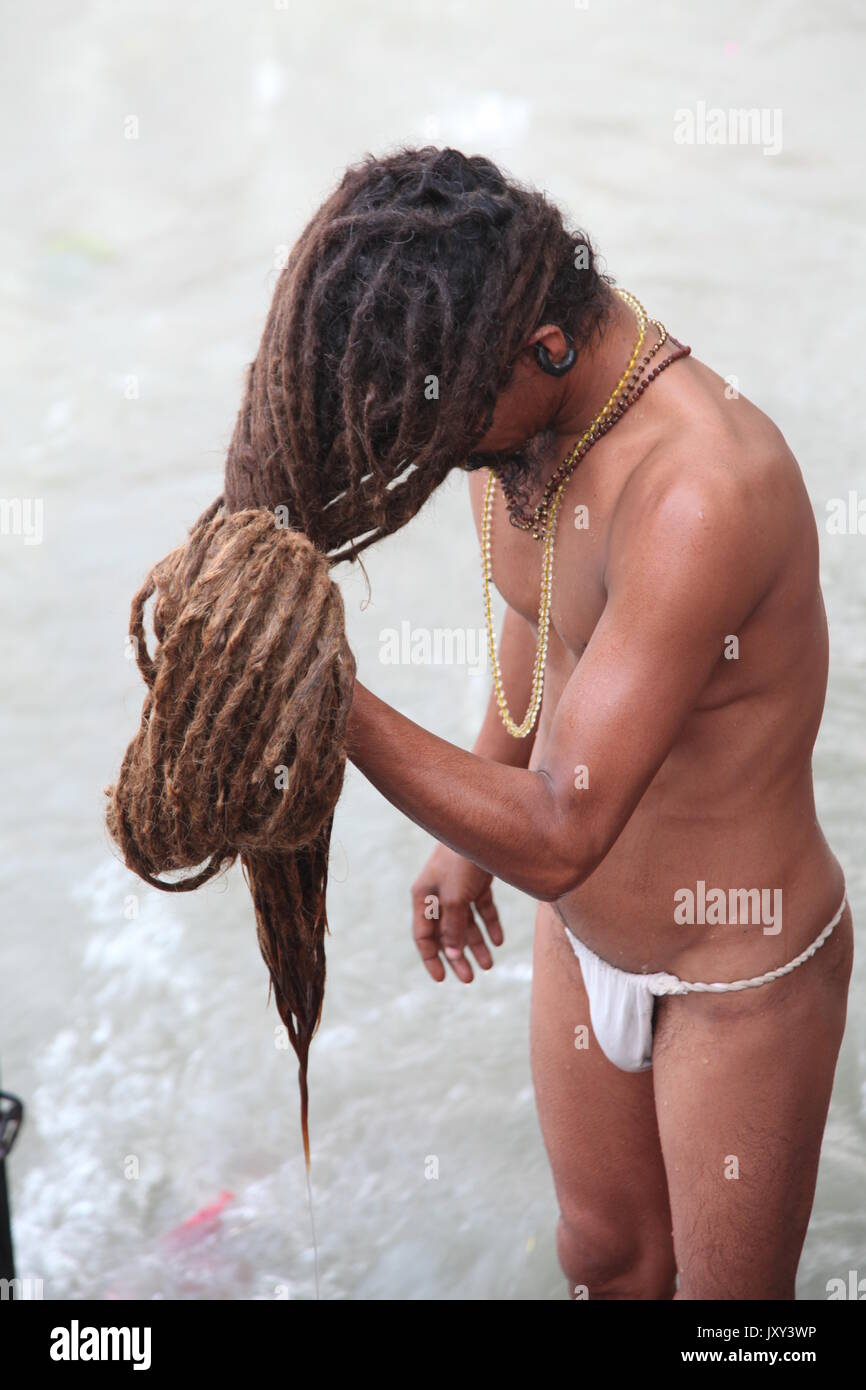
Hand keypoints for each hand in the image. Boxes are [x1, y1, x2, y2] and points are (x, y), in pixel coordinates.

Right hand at [411, 845, 503, 982]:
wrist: (484, 828)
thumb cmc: (461, 861)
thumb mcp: (454, 898)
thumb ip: (452, 928)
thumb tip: (452, 955)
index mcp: (424, 897)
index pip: (424, 935)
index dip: (431, 958)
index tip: (442, 980)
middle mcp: (439, 894)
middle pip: (447, 933)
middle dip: (458, 956)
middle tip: (470, 979)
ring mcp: (459, 888)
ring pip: (466, 923)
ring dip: (476, 944)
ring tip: (489, 965)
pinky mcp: (478, 882)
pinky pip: (482, 909)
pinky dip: (489, 924)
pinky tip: (499, 941)